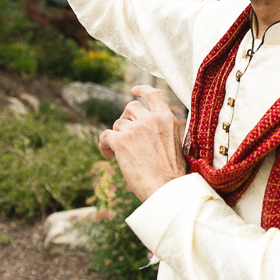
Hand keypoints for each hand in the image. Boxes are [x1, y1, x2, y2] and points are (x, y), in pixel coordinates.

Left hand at [98, 86, 188, 203]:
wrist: (167, 189)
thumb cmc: (173, 174)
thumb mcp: (175, 145)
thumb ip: (161, 132)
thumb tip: (145, 135)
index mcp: (167, 119)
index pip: (154, 95)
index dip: (142, 90)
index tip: (134, 90)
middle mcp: (151, 119)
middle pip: (131, 107)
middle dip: (126, 118)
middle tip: (125, 133)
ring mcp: (135, 129)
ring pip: (118, 124)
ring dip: (117, 136)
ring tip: (118, 152)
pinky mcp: (121, 141)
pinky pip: (105, 136)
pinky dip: (104, 145)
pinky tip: (108, 155)